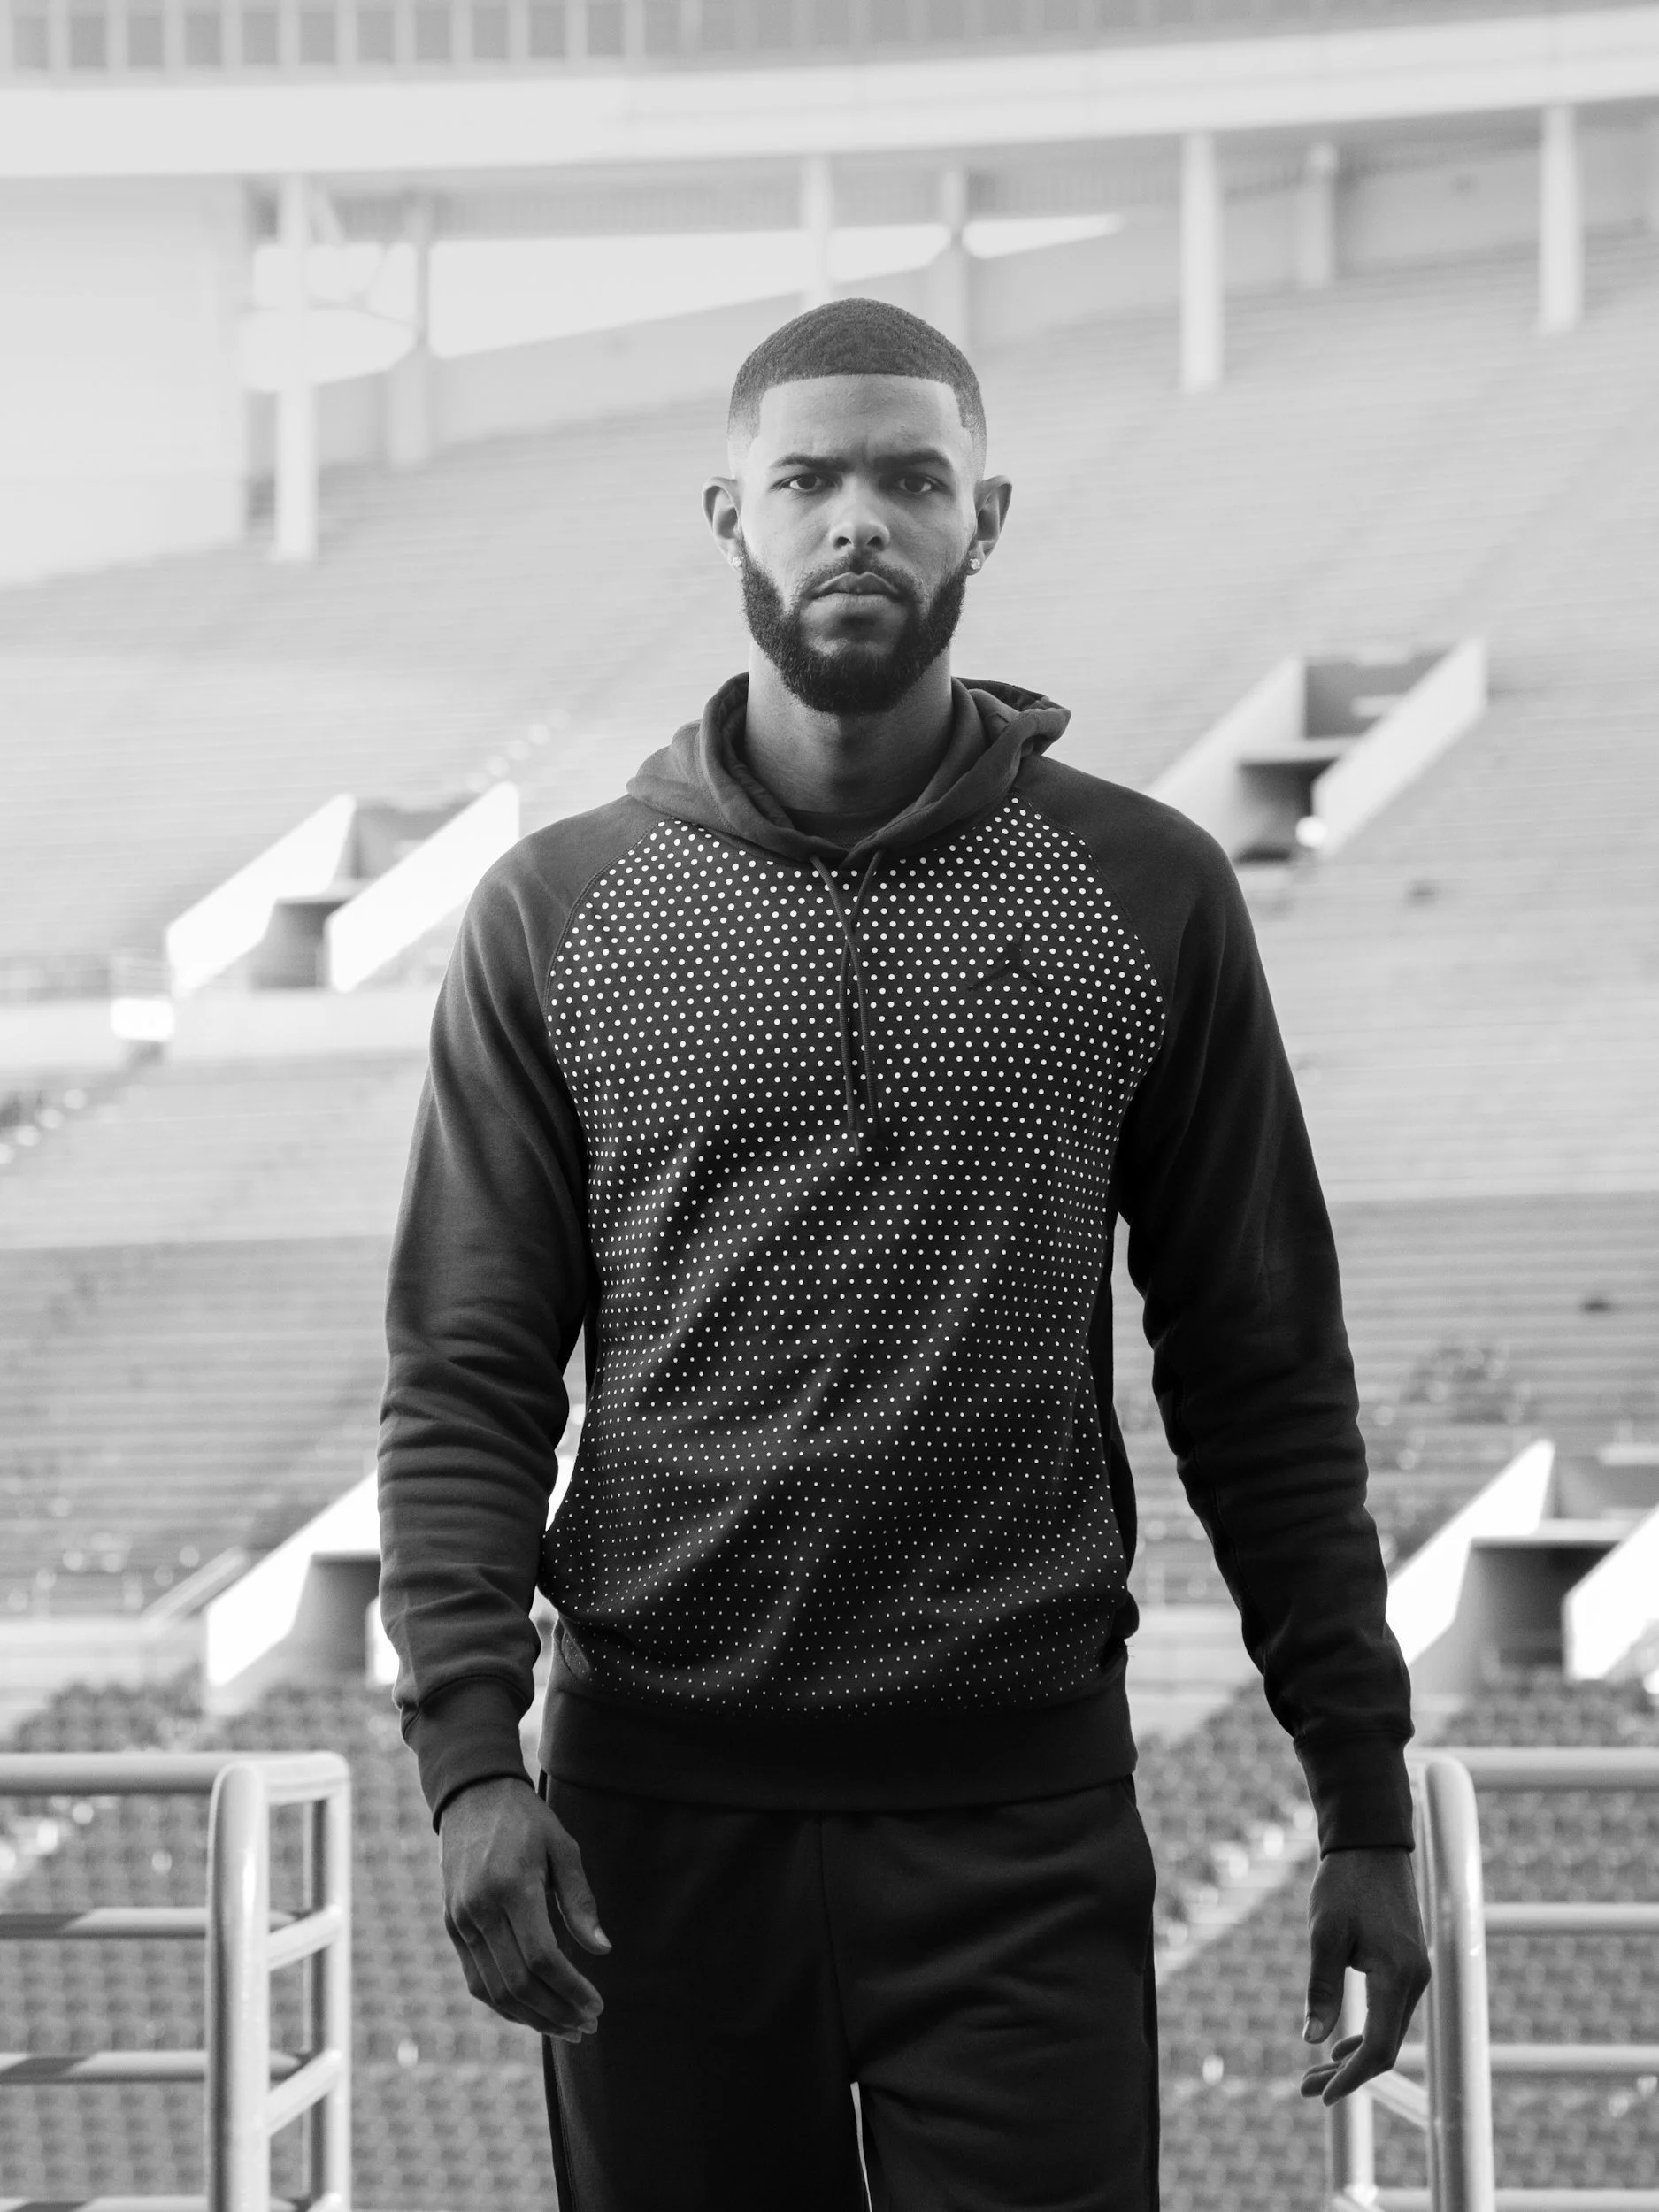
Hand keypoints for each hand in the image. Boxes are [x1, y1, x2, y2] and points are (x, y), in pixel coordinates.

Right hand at [438, 1774, 609, 2042]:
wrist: (472, 1797)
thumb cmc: (527, 1820)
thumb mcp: (563, 1847)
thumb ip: (580, 1900)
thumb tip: (602, 1950)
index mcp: (511, 1887)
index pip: (542, 1958)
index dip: (571, 1990)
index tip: (598, 2006)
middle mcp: (480, 1910)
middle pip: (518, 1983)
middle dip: (556, 2013)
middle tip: (588, 2027)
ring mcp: (461, 1922)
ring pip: (495, 1991)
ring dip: (533, 2018)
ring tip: (567, 2029)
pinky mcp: (453, 1928)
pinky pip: (477, 1981)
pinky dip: (506, 2005)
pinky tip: (534, 2013)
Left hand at [1298, 1845, 1429, 2103]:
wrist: (1371, 1843)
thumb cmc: (1344, 1883)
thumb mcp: (1324, 1933)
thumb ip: (1322, 1987)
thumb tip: (1311, 2040)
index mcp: (1398, 1976)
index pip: (1378, 2048)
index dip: (1350, 2078)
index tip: (1319, 2095)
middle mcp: (1415, 1981)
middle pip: (1384, 2047)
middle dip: (1347, 2074)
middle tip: (1305, 2090)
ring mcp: (1416, 1973)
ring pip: (1388, 2033)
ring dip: (1354, 2057)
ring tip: (1315, 2074)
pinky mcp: (1408, 1965)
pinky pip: (1391, 2014)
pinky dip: (1366, 2034)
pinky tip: (1340, 2045)